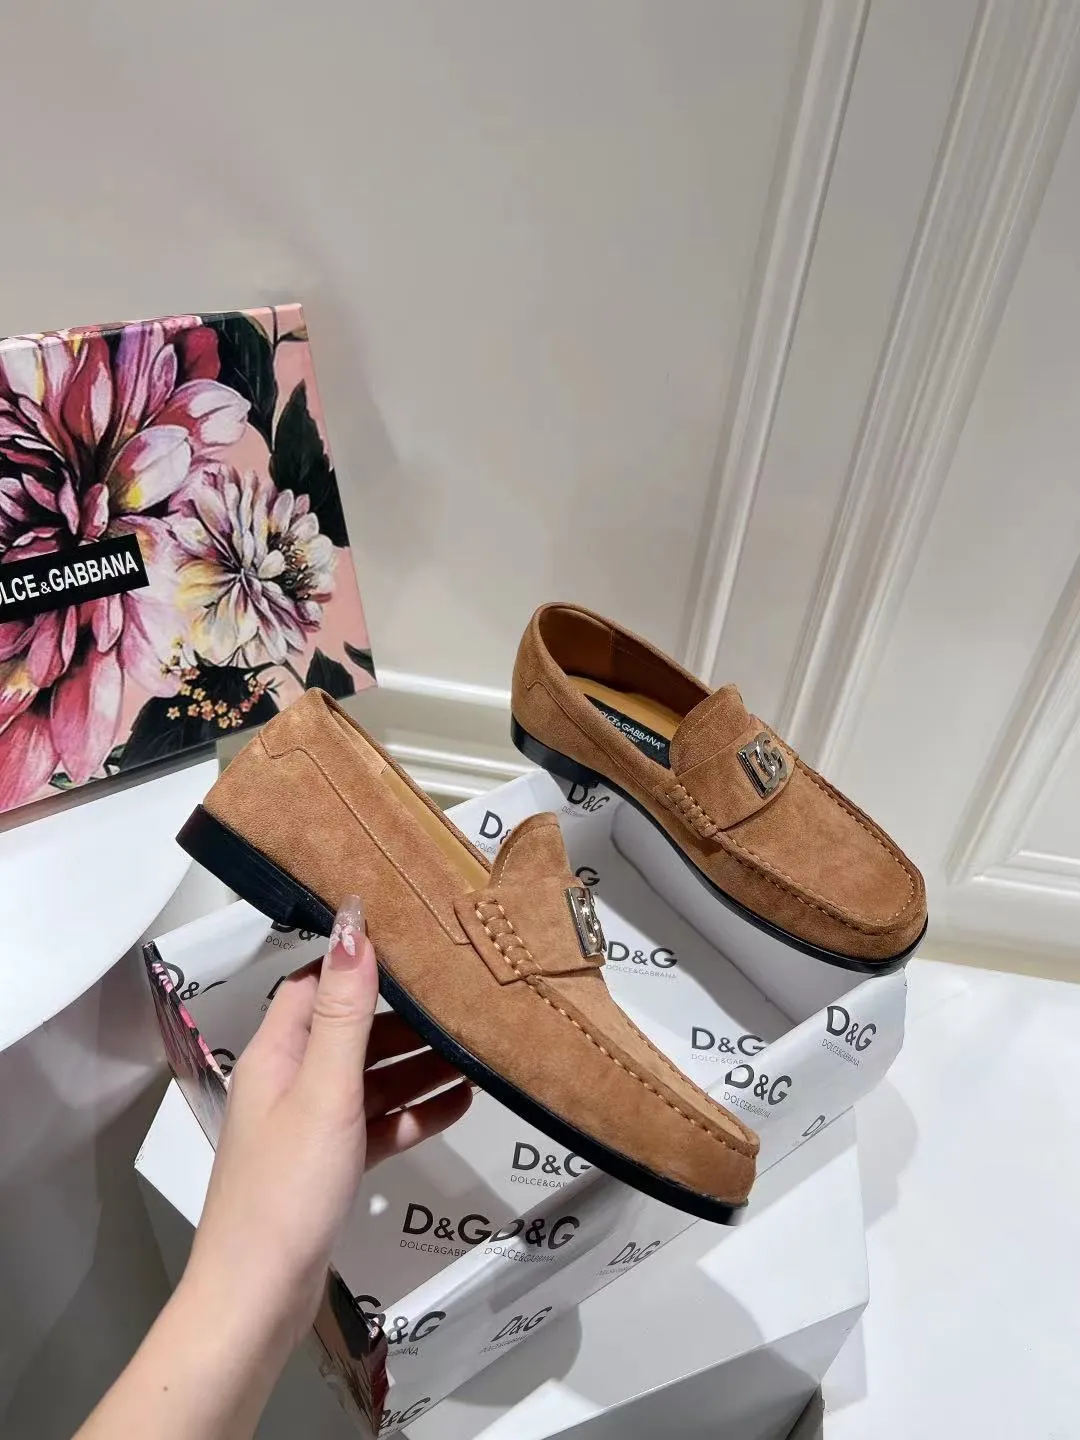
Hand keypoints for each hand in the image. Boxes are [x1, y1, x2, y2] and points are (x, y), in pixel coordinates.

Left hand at [186, 894, 472, 1363]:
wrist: (259, 1299)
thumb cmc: (286, 1189)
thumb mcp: (324, 1090)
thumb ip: (345, 1011)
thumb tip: (354, 924)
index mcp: (276, 1054)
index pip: (316, 984)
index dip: (360, 961)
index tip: (416, 941)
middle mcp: (289, 1082)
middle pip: (351, 1030)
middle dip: (405, 1015)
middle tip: (463, 997)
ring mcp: (310, 1126)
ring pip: (371, 1078)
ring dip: (418, 1064)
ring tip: (475, 1047)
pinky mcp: (330, 1165)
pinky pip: (379, 1123)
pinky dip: (415, 1111)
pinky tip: (460, 1102)